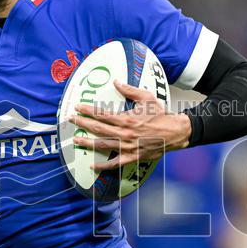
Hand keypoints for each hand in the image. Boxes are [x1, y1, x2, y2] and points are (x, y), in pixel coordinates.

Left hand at [70, 81, 189, 169]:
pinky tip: (92, 165)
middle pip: (98, 129)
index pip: (102, 114)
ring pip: (102, 145)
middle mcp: (124, 134)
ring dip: (87, 142)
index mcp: (126, 119)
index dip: (87, 110)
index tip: (77, 107)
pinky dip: (103, 166)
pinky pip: (114, 163)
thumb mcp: (146, 98)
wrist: (174, 133)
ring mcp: (127, 147)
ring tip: (76, 139)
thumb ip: (130, 90)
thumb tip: (116, 81)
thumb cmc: (161, 115)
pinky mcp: (132, 157)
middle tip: (71, 119)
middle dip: (83, 123)